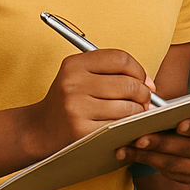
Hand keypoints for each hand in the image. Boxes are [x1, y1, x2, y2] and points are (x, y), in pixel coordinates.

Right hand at [28, 49, 153, 156]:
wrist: (39, 130)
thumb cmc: (70, 101)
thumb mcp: (82, 77)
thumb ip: (114, 73)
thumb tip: (150, 84)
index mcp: (74, 64)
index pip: (121, 59)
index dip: (139, 70)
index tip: (144, 81)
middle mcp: (73, 83)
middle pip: (128, 84)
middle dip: (144, 94)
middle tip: (145, 101)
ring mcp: (75, 107)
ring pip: (127, 107)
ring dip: (138, 112)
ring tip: (135, 114)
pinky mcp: (80, 130)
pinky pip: (118, 126)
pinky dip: (127, 126)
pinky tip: (123, 126)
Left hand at [116, 115, 189, 183]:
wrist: (187, 140)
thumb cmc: (185, 118)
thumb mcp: (188, 110)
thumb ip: (179, 108)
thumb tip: (153, 106)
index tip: (179, 125)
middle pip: (187, 148)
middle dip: (162, 142)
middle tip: (140, 138)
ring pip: (172, 162)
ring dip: (147, 154)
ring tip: (128, 146)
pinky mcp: (188, 179)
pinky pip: (163, 171)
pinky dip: (144, 161)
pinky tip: (129, 154)